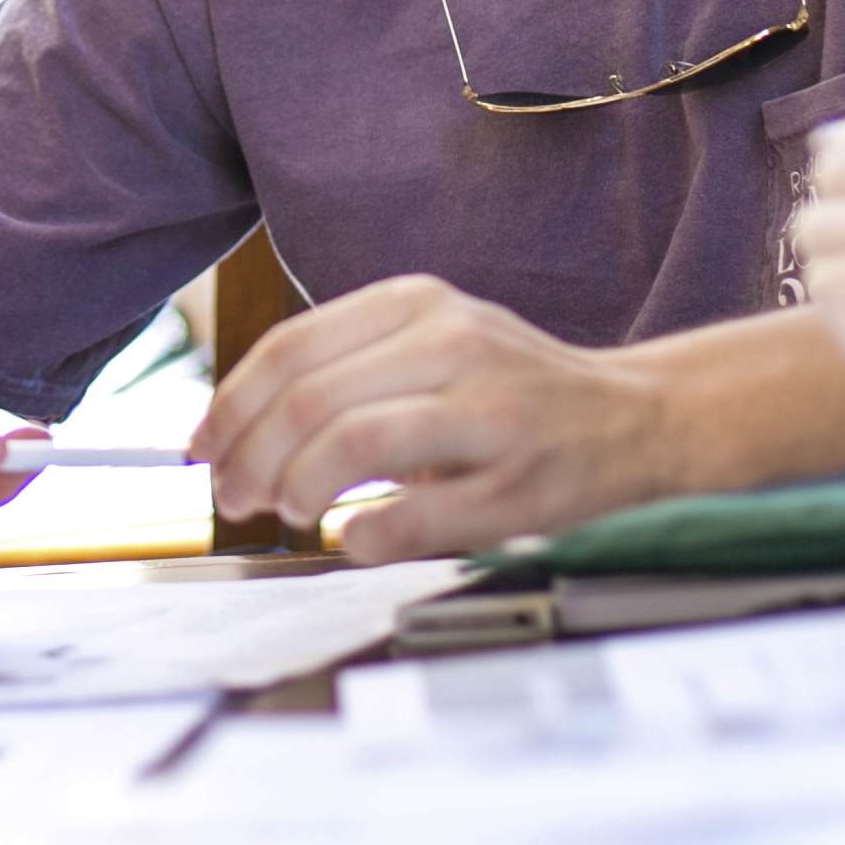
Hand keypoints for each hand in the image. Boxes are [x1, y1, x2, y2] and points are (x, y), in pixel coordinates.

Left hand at [187, 275, 669, 560]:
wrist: (640, 419)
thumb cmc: (513, 391)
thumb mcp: (432, 346)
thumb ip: (344, 371)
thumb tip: (232, 430)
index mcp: (420, 305)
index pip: (290, 349)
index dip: (229, 405)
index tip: (203, 449)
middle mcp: (456, 345)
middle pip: (309, 398)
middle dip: (251, 456)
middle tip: (235, 497)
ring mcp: (493, 414)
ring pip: (354, 442)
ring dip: (297, 488)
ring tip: (286, 514)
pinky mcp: (522, 486)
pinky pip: (416, 516)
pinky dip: (365, 534)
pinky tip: (354, 538)